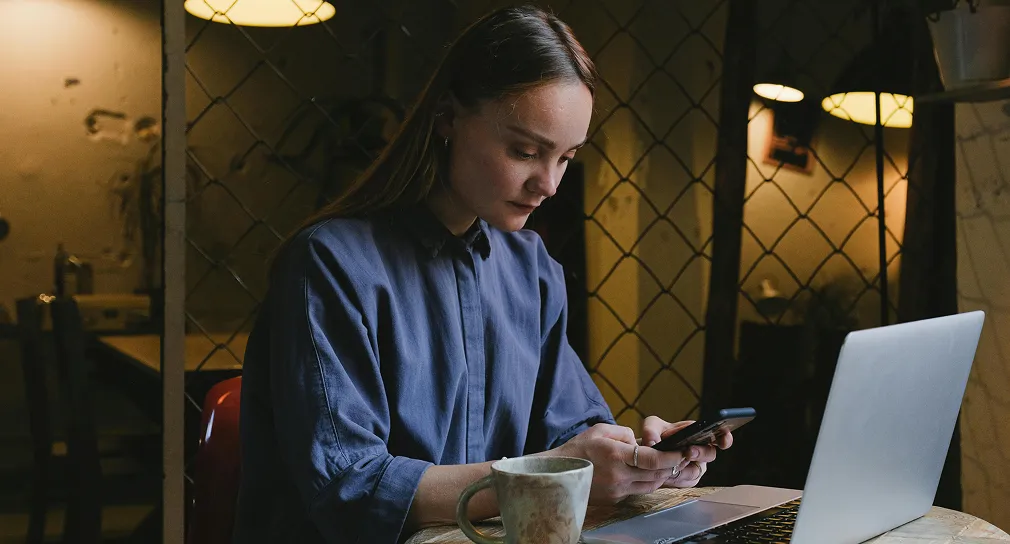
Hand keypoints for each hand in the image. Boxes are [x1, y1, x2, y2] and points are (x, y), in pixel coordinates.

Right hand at [551, 423, 687, 504]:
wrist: (559, 473)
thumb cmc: (578, 449)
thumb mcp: (599, 430)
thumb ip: (624, 432)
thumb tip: (639, 441)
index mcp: (616, 455)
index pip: (653, 459)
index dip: (671, 456)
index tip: (682, 451)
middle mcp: (619, 475)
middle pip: (656, 474)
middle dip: (670, 466)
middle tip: (678, 457)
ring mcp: (617, 490)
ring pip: (650, 485)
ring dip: (660, 476)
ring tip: (662, 465)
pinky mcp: (615, 499)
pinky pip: (637, 491)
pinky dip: (644, 482)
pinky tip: (642, 473)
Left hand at [640, 416, 733, 488]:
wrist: (646, 456)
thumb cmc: (654, 437)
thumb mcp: (652, 427)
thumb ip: (651, 429)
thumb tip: (652, 442)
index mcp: (697, 433)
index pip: (718, 434)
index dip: (725, 438)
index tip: (724, 441)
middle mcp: (700, 449)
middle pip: (710, 454)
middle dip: (700, 453)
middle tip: (689, 452)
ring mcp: (695, 465)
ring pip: (696, 470)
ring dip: (683, 468)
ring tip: (671, 465)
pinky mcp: (688, 479)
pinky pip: (686, 481)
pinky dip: (675, 478)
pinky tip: (667, 474)